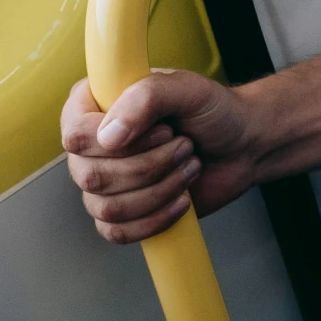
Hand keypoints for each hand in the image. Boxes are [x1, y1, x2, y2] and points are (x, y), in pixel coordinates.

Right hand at [60, 72, 262, 244]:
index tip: (164, 130)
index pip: (76, 135)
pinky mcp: (122, 211)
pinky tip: (182, 200)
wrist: (244, 144)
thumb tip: (108, 136)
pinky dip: (155, 220)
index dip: (118, 141)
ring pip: (107, 207)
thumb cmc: (215, 111)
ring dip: (159, 190)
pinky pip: (117, 232)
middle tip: (185, 146)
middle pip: (92, 177)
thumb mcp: (188, 88)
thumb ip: (146, 97)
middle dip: (151, 166)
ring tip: (188, 166)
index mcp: (96, 105)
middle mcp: (92, 144)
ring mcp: (104, 180)